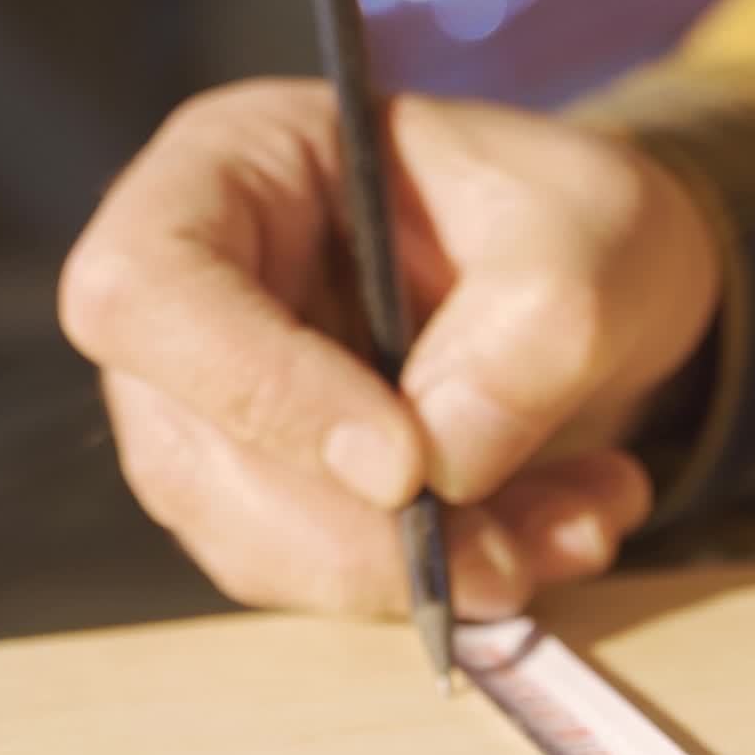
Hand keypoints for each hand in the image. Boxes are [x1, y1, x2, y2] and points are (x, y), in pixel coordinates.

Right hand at [61, 81, 720, 620]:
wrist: (603, 286)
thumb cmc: (572, 218)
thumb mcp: (595, 233)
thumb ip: (534, 336)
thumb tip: (442, 471)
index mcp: (230, 167)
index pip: (151, 290)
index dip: (260, 392)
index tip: (403, 466)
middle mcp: (191, 295)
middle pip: (187, 455)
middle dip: (358, 537)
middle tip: (504, 559)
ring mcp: (216, 408)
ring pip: (254, 545)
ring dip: (416, 575)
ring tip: (564, 532)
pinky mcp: (274, 499)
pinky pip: (325, 580)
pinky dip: (445, 587)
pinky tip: (552, 538)